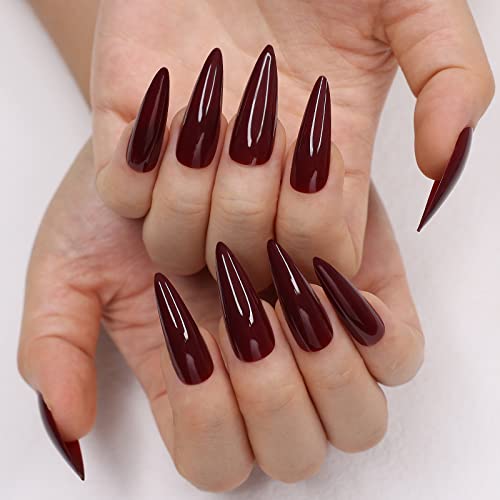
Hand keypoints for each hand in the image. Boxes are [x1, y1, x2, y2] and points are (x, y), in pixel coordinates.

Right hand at [18, 141, 422, 488]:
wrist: (185, 136)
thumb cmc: (129, 204)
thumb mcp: (71, 267)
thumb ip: (59, 346)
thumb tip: (70, 427)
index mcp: (197, 383)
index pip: (215, 459)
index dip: (208, 418)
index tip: (193, 340)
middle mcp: (264, 374)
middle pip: (295, 453)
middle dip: (270, 390)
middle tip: (242, 311)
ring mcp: (322, 343)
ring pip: (357, 420)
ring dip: (323, 361)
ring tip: (284, 288)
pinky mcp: (370, 299)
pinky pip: (399, 354)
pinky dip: (370, 329)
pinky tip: (323, 278)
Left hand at [92, 0, 492, 287]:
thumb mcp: (413, 5)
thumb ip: (452, 78)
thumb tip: (440, 164)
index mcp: (320, 168)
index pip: (320, 257)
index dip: (315, 234)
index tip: (310, 162)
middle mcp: (254, 181)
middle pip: (245, 263)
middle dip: (249, 208)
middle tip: (259, 130)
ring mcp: (189, 165)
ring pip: (175, 246)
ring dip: (193, 192)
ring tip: (213, 114)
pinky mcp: (129, 136)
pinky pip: (121, 196)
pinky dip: (139, 164)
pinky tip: (167, 101)